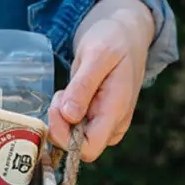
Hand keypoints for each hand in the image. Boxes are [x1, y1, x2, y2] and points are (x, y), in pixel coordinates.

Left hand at [48, 1, 152, 161]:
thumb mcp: (97, 55)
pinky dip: (64, 115)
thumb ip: (83, 86)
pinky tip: (69, 95)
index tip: (58, 108)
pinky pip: (74, 128)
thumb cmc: (113, 40)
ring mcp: (106, 123)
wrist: (125, 34)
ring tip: (66, 91)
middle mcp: (113, 124)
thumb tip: (70, 116)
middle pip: (77, 147)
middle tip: (60, 94)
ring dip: (61, 119)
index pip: (89, 149)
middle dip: (60, 125)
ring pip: (73, 139)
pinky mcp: (97, 118)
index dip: (66, 138)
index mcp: (116, 111)